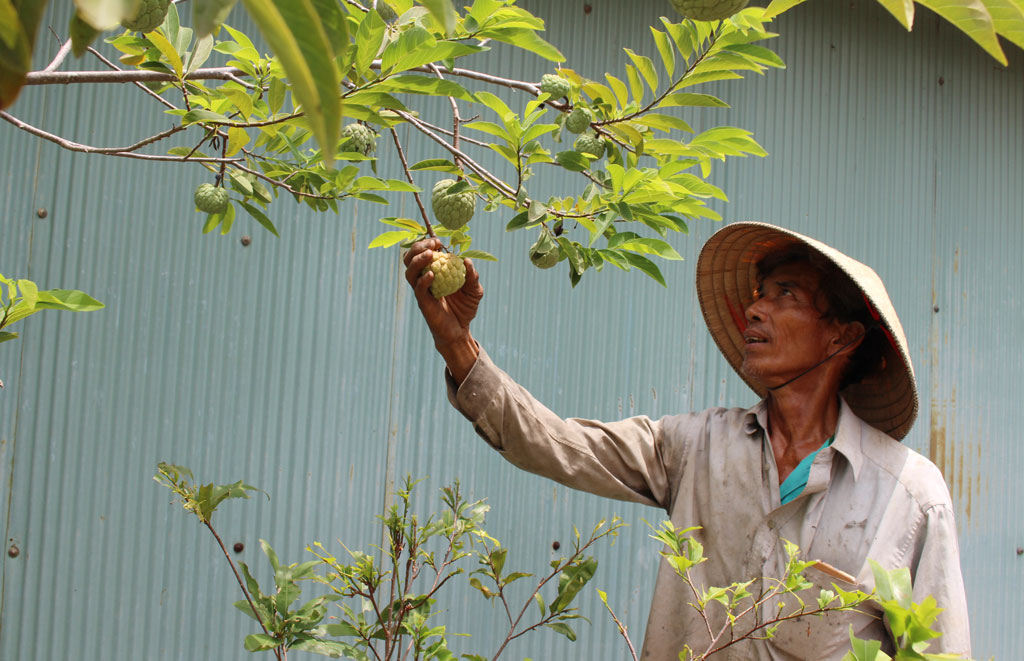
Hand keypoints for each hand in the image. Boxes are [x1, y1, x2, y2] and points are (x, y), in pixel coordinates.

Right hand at [404, 238, 482, 381]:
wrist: (460, 332)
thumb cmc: (465, 309)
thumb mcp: (475, 291)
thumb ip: (473, 276)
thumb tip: (467, 261)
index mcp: (434, 273)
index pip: (422, 254)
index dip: (427, 244)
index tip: (438, 241)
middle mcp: (424, 280)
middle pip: (409, 259)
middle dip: (418, 247)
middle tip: (432, 244)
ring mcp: (422, 292)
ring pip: (409, 272)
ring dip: (417, 260)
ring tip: (430, 254)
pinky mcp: (424, 303)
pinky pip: (418, 289)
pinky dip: (423, 279)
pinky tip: (432, 274)